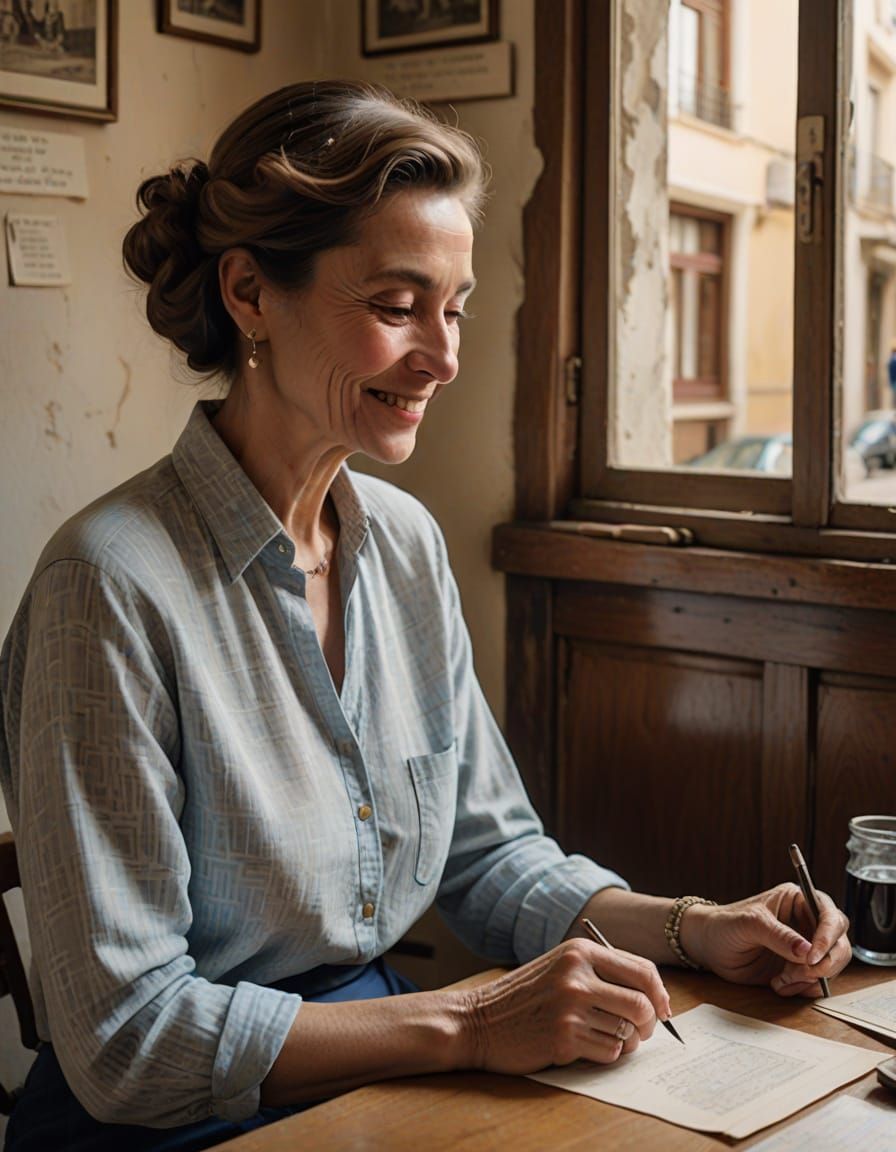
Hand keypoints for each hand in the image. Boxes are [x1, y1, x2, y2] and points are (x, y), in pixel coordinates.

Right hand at [459, 938, 670, 1074]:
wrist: (478, 1020)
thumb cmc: (524, 996)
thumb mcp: (560, 967)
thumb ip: (602, 972)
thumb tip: (654, 995)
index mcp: (579, 951)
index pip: (643, 970)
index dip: (660, 994)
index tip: (662, 1009)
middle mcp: (577, 976)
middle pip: (642, 1003)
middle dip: (650, 1023)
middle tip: (641, 1031)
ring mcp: (570, 1008)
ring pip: (629, 1032)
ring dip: (626, 1042)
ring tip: (607, 1037)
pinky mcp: (563, 1039)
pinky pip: (609, 1052)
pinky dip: (606, 1054)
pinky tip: (586, 1046)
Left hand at [679, 883, 850, 996]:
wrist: (709, 946)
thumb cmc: (725, 924)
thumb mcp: (749, 924)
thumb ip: (778, 936)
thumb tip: (807, 951)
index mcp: (798, 900)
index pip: (830, 915)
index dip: (828, 936)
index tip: (813, 956)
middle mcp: (807, 923)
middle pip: (839, 944)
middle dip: (825, 963)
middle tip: (800, 973)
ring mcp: (805, 948)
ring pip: (831, 966)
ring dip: (810, 979)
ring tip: (781, 979)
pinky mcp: (799, 969)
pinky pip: (816, 984)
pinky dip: (802, 989)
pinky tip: (778, 984)